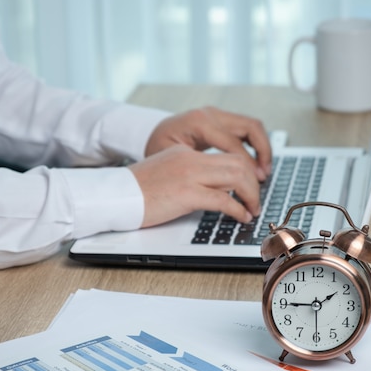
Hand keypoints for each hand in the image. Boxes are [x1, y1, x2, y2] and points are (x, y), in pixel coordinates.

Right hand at [129, 145, 260, 227]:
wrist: (114, 195)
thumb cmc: (135, 192)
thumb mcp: (166, 174)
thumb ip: (189, 176)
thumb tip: (215, 191)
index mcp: (185, 152)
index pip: (226, 155)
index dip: (245, 172)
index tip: (249, 188)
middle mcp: (190, 159)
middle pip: (238, 162)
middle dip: (253, 183)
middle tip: (255, 201)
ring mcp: (189, 174)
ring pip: (237, 176)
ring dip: (250, 195)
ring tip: (252, 209)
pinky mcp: (186, 193)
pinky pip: (223, 199)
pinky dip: (238, 209)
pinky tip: (240, 217)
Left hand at [145, 107, 271, 180]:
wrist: (148, 134)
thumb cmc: (156, 149)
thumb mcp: (173, 160)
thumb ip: (200, 169)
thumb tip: (228, 185)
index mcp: (198, 122)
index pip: (234, 144)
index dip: (247, 167)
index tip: (253, 185)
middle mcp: (210, 114)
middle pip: (250, 127)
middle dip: (262, 152)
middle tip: (264, 176)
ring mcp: (216, 114)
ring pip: (252, 126)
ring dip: (262, 148)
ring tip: (263, 171)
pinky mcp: (220, 120)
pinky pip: (245, 129)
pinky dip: (254, 145)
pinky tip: (254, 164)